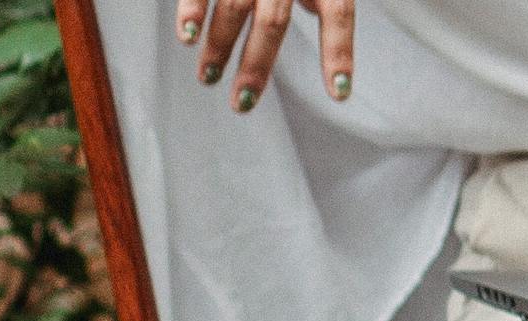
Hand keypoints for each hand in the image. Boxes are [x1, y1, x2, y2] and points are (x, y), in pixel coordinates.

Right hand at [182, 0, 354, 110]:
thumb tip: (318, 18)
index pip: (339, 15)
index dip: (340, 53)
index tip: (339, 93)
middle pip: (274, 23)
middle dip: (256, 66)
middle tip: (242, 103)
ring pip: (235, 8)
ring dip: (219, 47)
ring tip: (208, 77)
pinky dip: (191, 9)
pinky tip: (187, 36)